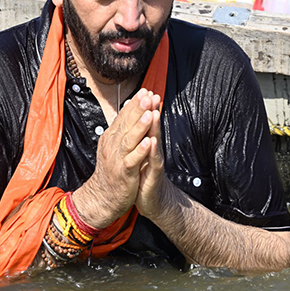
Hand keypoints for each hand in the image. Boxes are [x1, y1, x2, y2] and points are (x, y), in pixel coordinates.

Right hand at [72, 89, 158, 227]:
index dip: (134, 103)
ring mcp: (117, 158)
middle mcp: (112, 145)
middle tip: (148, 95)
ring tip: (149, 114)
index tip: (145, 91)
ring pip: (129, 139)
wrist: (103, 197)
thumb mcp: (114, 146)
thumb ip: (122, 130)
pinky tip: (148, 142)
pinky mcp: (124, 172)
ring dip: (139, 126)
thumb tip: (129, 111)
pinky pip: (132, 160)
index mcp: (111, 137)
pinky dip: (140, 151)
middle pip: (126, 124)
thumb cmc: (112, 170)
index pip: (123, 116)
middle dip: (138, 109)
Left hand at [135, 101, 170, 218]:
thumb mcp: (138, 154)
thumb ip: (138, 138)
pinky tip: (152, 142)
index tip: (143, 90)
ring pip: (155, 141)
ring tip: (154, 113)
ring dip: (154, 127)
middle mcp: (152, 149)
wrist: (153, 200)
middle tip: (151, 94)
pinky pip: (153, 161)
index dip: (143, 108)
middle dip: (151, 111)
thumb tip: (134, 122)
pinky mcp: (154, 175)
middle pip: (152, 127)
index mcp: (145, 144)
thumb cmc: (143, 175)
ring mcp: (154, 161)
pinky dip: (152, 151)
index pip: (144, 123)